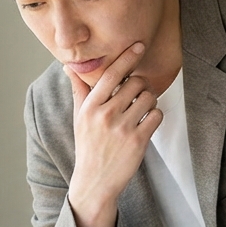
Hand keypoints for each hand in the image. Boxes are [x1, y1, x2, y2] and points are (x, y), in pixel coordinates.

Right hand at [66, 42, 161, 226]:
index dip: (127, 57)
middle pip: (135, 83)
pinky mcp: (138, 140)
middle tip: (137, 95)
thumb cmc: (88, 147)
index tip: (138, 45)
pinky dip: (156, 116)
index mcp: (90, 107)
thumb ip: (79, 91)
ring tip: (141, 111)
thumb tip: (69, 67)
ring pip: (149, 97)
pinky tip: (146, 123)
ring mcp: (122, 128)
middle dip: (140, 86)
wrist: (95, 181)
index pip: (110, 74)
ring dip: (149, 101)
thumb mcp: (79, 118)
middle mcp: (105, 115)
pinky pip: (157, 115)